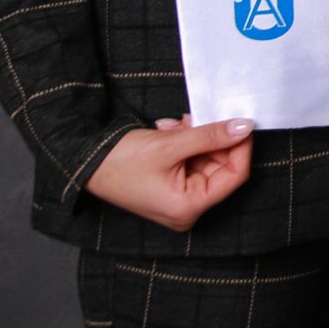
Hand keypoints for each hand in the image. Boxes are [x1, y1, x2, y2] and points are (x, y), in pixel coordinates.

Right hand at [84, 116, 254, 232]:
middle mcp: (187, 208)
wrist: (83, 161)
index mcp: (189, 207)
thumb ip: (211, 135)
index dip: (241, 146)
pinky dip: (184, 142)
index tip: (241, 121)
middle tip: (195, 118)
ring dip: (194, 137)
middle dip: (210, 138)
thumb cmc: (120, 161)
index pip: (235, 175)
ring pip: (204, 159)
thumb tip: (244, 126)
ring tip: (173, 126)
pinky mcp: (169, 187)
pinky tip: (166, 131)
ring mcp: (178, 198)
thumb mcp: (171, 145)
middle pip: (220, 166)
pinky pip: (189, 161)